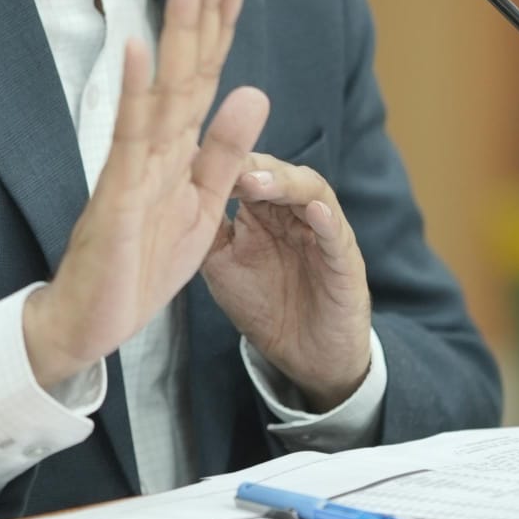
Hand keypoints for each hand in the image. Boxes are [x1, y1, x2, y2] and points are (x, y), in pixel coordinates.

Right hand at [23, 0, 269, 388]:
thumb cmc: (138, 265)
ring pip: (160, 90)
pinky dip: (135, 94)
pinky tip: (139, 51)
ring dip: (173, 33)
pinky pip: (127, 139)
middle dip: (200, 12)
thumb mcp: (199, 205)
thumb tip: (254, 91)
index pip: (205, 77)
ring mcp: (131, 166)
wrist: (88, 324)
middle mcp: (152, 147)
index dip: (221, 28)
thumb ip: (224, 151)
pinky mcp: (115, 194)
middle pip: (185, 69)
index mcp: (175, 150)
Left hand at [201, 155, 371, 411]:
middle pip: (278, 172)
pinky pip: (337, 235)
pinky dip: (327, 220)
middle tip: (228, 166)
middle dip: (252, 166)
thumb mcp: (221, 263)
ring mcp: (322, 232)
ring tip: (257, 182)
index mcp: (263, 209)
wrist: (304, 357)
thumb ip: (205, 229)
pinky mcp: (345, 261)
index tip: (196, 162)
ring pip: (310, 191)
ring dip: (284, 183)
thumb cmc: (263, 305)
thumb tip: (173, 189)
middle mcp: (294, 211)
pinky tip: (316, 211)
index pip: (247, 171)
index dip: (225, 163)